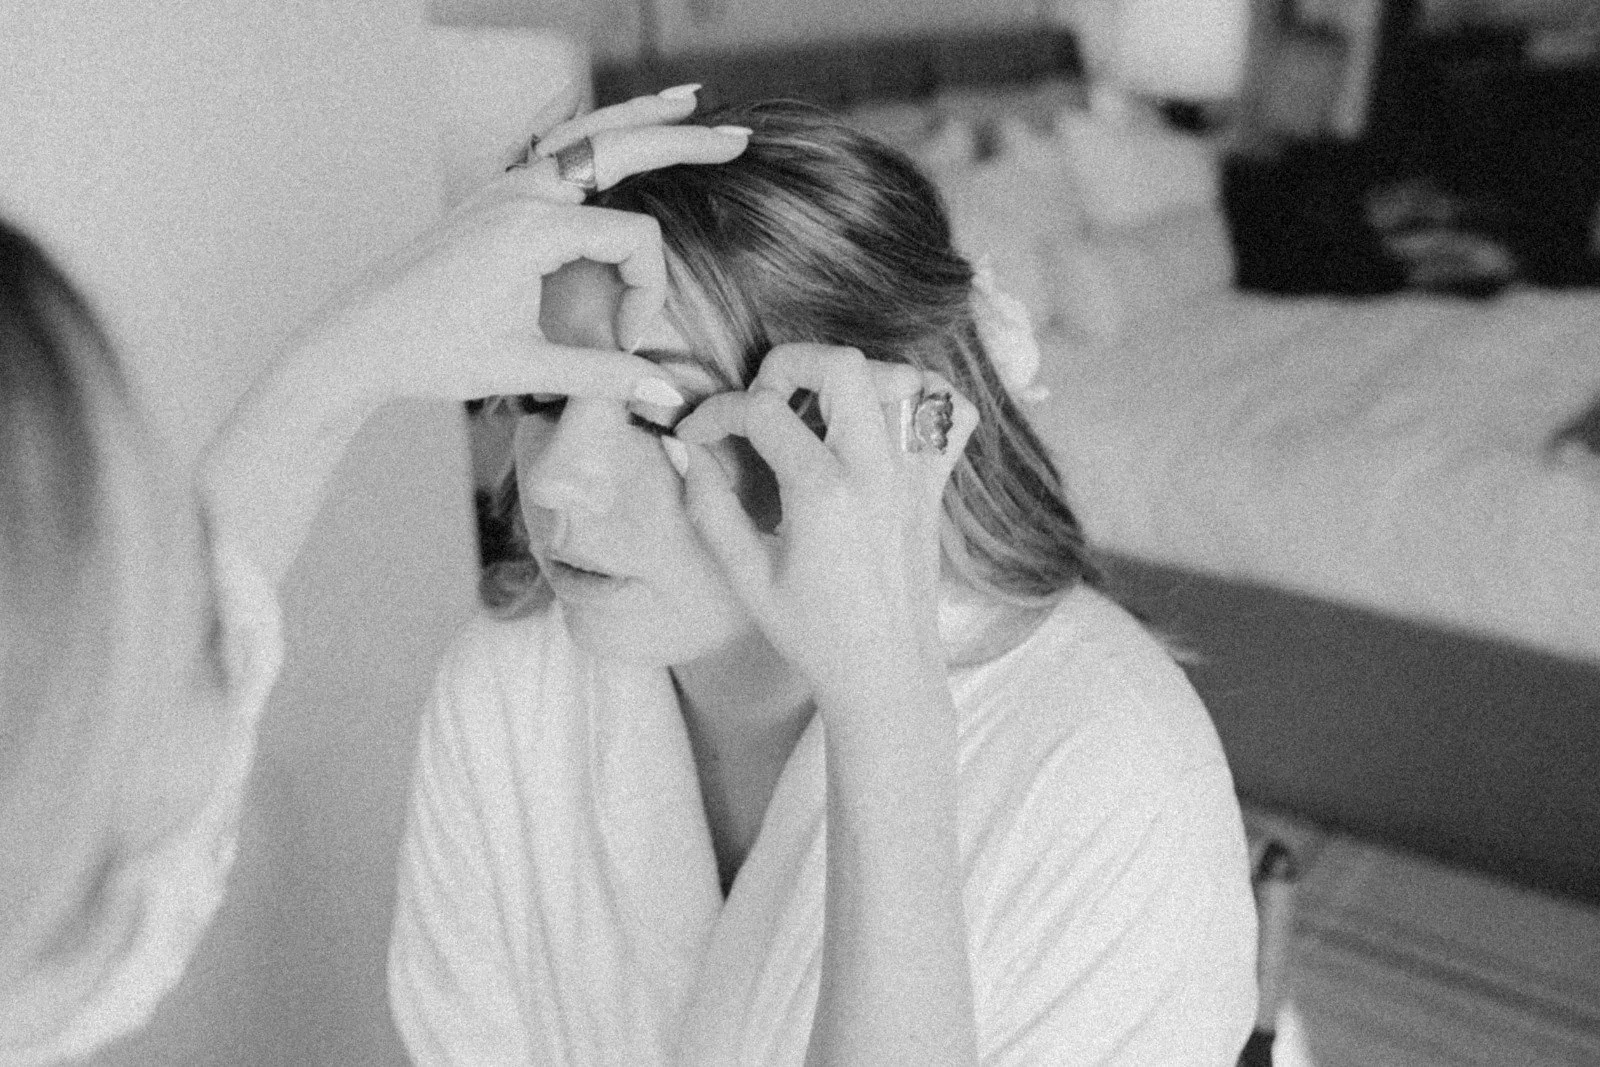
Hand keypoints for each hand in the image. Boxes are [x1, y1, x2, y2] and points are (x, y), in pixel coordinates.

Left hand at [302, 88, 749, 405]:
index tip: (624, 343)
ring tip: (689, 102)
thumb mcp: (525, 369)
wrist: (355, 339)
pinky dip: (590, 131)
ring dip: (639, 119)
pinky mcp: (491, 197)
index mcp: (532, 230)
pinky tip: (607, 125)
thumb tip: (670, 399)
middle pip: (621, 149)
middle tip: (739, 140)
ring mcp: (502, 188)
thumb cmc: (431, 354)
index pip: (633, 240)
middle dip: (683, 144)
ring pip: (585, 134)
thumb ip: (603, 378)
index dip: (647, 294)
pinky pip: (552, 148)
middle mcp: (520, 194)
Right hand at [673, 344, 979, 696]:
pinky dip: (923, 400)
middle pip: (842, 366)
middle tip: (765, 401)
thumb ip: (709, 506)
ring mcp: (914, 475)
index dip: (716, 413)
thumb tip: (683, 449)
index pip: (762, 410)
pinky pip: (952, 416)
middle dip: (789, 365)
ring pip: (900, 380)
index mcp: (823, 492)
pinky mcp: (935, 487)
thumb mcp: (747, 577)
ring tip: (818, 409)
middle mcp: (876, 472)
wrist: (885, 673)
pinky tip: (883, 419)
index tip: (697, 436)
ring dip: (852, 378)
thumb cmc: (814, 634)